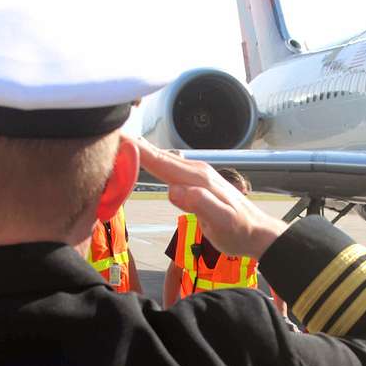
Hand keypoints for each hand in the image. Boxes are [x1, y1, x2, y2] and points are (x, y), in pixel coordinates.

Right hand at [132, 137, 287, 258]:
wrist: (258, 232)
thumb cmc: (239, 230)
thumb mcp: (221, 222)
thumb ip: (200, 205)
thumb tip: (174, 191)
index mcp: (198, 180)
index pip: (161, 163)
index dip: (138, 151)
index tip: (117, 138)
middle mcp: (196, 172)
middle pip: (159, 156)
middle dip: (134, 145)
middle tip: (108, 132)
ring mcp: (197, 175)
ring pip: (163, 159)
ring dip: (141, 150)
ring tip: (119, 141)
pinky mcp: (196, 182)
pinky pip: (169, 167)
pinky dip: (153, 160)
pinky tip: (144, 158)